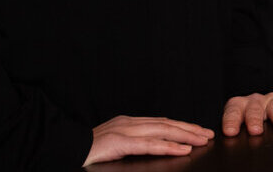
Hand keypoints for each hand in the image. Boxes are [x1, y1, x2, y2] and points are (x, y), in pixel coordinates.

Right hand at [84, 115, 211, 164]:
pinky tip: (183, 148)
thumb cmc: (88, 151)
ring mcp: (125, 131)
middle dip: (189, 128)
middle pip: (166, 124)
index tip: (198, 130)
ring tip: (203, 140)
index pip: (161, 122)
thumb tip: (154, 147)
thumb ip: (133, 143)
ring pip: (163, 131)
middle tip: (208, 133)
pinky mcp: (120, 142)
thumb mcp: (115, 144)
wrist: (64, 149)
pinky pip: (150, 145)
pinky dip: (169, 146)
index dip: (181, 126)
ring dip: (185, 135)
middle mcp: (129, 123)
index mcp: (128, 122)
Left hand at [220, 92, 272, 136]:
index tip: (231, 132)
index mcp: (238, 105)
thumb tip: (234, 142)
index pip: (233, 111)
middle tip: (256, 131)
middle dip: (255, 119)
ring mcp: (271, 99)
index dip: (231, 121)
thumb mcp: (237, 125)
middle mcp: (255, 100)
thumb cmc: (245, 121)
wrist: (257, 110)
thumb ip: (236, 130)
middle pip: (254, 108)